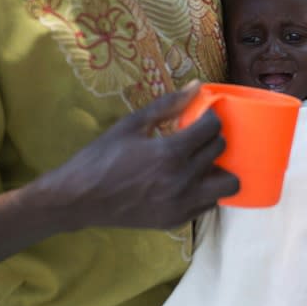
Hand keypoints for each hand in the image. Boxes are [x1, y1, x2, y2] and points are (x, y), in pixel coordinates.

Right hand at [40, 82, 239, 231]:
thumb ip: (168, 105)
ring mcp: (182, 204)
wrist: (79, 198)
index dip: (210, 118)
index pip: (213, 129)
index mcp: (170, 152)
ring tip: (199, 161)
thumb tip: (198, 85)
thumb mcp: (132, 123)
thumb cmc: (102, 156)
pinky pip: (208, 203)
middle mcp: (182, 180)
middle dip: (212, 138)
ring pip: (226, 184)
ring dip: (217, 168)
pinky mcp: (177, 220)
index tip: (201, 116)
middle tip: (197, 135)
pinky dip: (204, 189)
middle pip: (220, 151)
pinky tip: (186, 180)